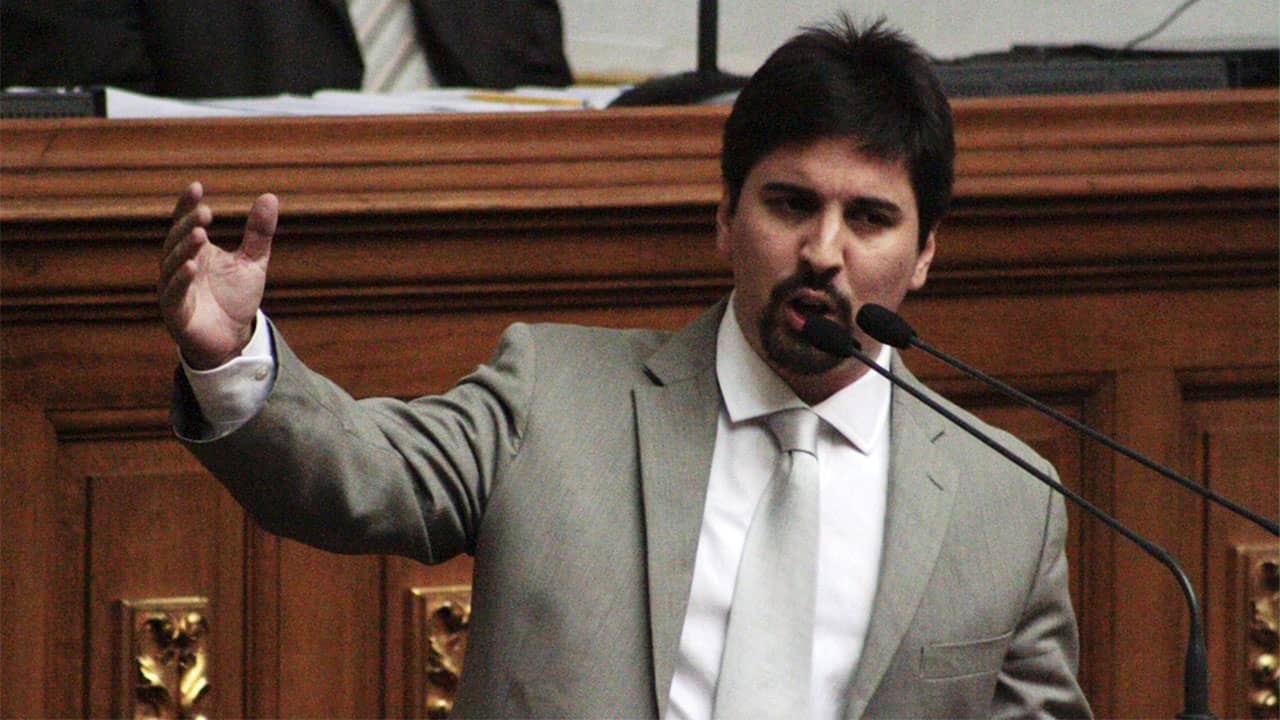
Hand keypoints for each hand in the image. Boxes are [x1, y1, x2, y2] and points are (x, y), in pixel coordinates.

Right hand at [158, 182, 278, 368]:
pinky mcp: (176, 314)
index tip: (197, 187)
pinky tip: (191, 267)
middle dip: (188, 225)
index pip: (185, 223)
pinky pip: (174, 294)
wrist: (233, 339)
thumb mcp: (253, 262)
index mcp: (193, 252)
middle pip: (176, 241)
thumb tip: (270, 196)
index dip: (187, 205)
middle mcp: (178, 267)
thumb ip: (259, 233)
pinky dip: (181, 279)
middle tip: (204, 211)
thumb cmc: (236, 298)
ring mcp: (174, 290)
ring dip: (184, 249)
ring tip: (199, 233)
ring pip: (172, 265)